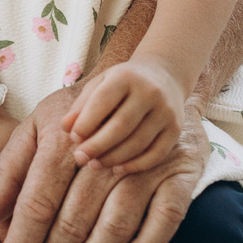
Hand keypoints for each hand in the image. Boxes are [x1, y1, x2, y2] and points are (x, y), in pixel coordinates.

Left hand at [0, 83, 209, 242]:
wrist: (141, 89)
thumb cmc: (77, 117)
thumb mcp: (35, 130)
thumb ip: (8, 173)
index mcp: (63, 139)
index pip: (37, 201)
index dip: (21, 242)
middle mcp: (104, 152)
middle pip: (73, 216)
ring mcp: (144, 164)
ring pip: (115, 221)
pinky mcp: (178, 174)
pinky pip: (165, 217)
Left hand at [68, 52, 183, 174]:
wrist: (165, 74)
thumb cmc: (123, 82)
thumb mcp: (101, 83)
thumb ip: (82, 105)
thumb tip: (66, 128)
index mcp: (126, 77)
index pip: (103, 101)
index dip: (86, 122)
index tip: (73, 138)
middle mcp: (150, 92)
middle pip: (121, 125)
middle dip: (97, 145)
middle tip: (80, 158)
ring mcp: (166, 111)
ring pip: (138, 142)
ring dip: (114, 157)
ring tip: (94, 164)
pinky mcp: (176, 129)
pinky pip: (156, 154)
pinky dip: (136, 165)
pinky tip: (117, 168)